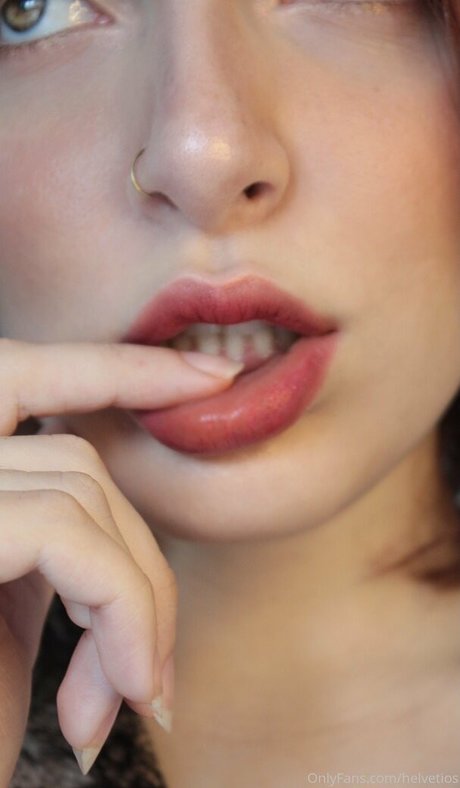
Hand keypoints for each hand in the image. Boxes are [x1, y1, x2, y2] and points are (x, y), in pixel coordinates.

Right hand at [0, 338, 241, 780]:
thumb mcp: (13, 620)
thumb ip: (58, 549)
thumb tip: (129, 540)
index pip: (28, 378)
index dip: (118, 367)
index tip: (212, 376)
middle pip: (77, 457)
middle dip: (142, 546)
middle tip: (157, 663)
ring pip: (86, 494)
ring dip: (136, 602)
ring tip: (131, 689)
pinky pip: (66, 534)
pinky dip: (123, 608)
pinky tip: (126, 687)